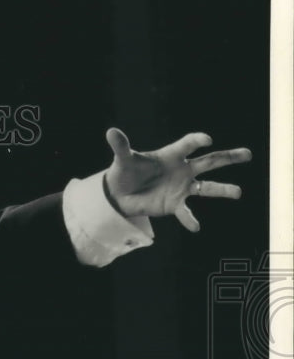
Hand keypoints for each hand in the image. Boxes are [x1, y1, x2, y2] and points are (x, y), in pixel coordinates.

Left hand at [103, 128, 251, 231]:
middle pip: (209, 161)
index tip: (206, 140)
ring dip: (222, 189)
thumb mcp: (123, 159)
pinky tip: (195, 227)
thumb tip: (111, 132)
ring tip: (238, 192)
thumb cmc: (125, 172)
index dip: (197, 141)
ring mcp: (181, 187)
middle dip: (228, 157)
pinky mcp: (174, 204)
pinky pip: (185, 212)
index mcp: (171, 155)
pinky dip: (189, 219)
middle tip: (247, 154)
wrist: (119, 194)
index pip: (188, 144)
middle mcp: (181, 169)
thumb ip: (121, 146)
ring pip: (206, 187)